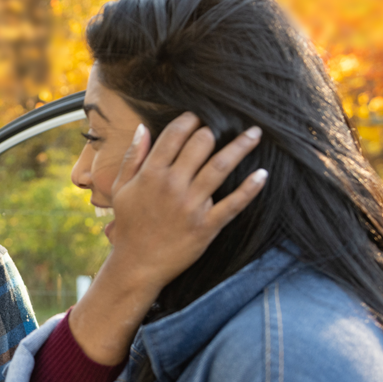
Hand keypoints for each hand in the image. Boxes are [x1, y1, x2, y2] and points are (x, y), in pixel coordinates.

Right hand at [70, 114, 265, 364]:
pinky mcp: (207, 226)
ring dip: (240, 147)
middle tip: (222, 127)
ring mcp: (191, 205)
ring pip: (220, 167)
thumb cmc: (129, 226)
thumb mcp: (120, 189)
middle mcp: (172, 185)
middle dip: (213, 131)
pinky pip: (233, 204)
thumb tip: (144, 128)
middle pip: (200, 145)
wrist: (137, 265)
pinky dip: (250, 188)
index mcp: (151, 174)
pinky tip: (262, 174)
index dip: (189, 120)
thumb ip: (132, 157)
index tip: (198, 116)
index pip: (174, 135)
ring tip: (255, 133)